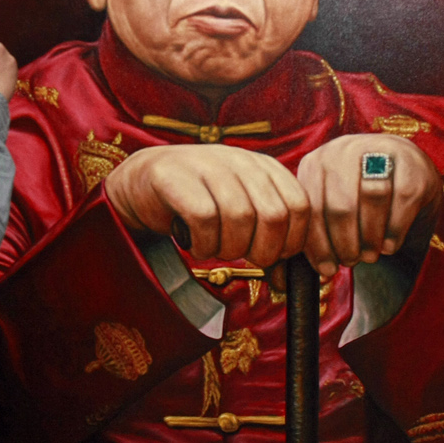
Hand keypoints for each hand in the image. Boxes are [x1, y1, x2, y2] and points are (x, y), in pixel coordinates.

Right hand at [103, 145, 309, 266]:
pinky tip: (195, 244)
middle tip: (244, 257)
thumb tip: (287, 281)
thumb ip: (268, 237)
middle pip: (274, 215)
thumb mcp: (241, 213)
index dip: (293, 241)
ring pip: (240, 218)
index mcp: (264, 167)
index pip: (300, 205)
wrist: (143, 185)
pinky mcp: (176, 178)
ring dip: (229, 248)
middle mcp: (240, 161)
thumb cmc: (200, 205)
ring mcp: (207, 165)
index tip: (275, 258)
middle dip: (263, 251)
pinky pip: (204, 219)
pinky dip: (203, 244)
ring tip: (215, 247)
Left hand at [297, 134, 441, 277]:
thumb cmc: (356, 201)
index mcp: (315, 163)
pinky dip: (394, 229)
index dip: (317, 245)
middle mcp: (343, 150)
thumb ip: (310, 236)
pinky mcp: (411, 162)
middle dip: (344, 243)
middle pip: (340, 205)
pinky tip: (388, 245)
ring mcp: (378, 150)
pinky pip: (402, 199)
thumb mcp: (329, 209)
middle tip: (350, 262)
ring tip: (369, 256)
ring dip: (370, 237)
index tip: (325, 271)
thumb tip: (292, 277)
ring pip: (372, 198)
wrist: (402, 174)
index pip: (310, 209)